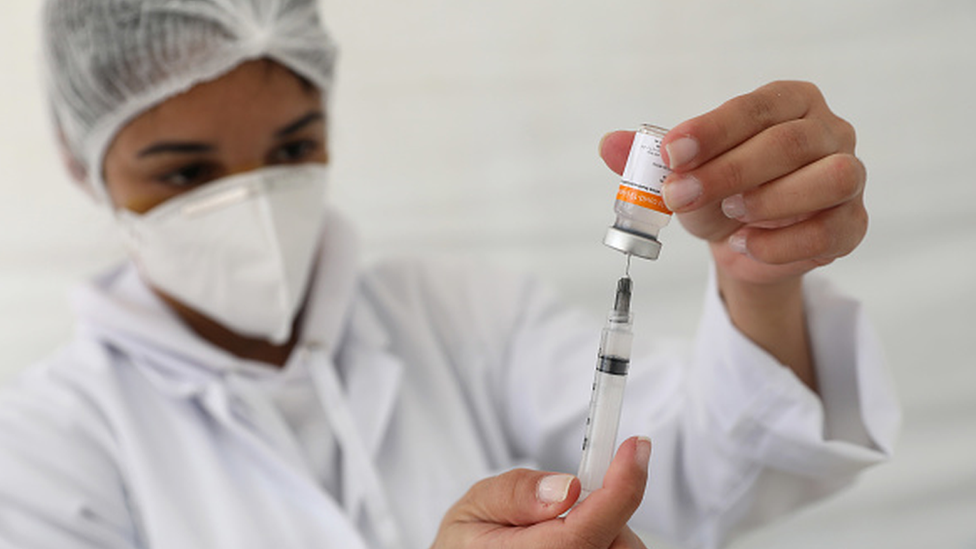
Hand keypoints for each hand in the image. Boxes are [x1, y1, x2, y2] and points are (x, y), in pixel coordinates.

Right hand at [430, 436, 650, 548]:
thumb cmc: (468, 542)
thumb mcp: (474, 506)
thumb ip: (515, 493)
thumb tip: (566, 487)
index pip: (586, 532)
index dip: (621, 486)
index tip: (635, 448)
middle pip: (618, 542)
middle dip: (608, 508)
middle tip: (573, 497)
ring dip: (607, 528)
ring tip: (560, 527)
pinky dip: (606, 541)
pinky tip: (577, 541)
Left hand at [600, 80, 866, 286]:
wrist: (745, 243)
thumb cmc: (719, 193)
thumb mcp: (683, 173)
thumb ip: (648, 158)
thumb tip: (609, 144)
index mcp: (788, 103)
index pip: (755, 107)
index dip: (712, 130)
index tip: (671, 152)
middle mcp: (828, 131)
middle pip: (788, 143)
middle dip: (727, 172)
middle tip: (681, 196)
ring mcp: (849, 176)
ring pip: (829, 178)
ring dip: (770, 201)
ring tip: (730, 215)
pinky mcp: (854, 223)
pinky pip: (830, 230)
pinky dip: (782, 243)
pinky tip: (746, 244)